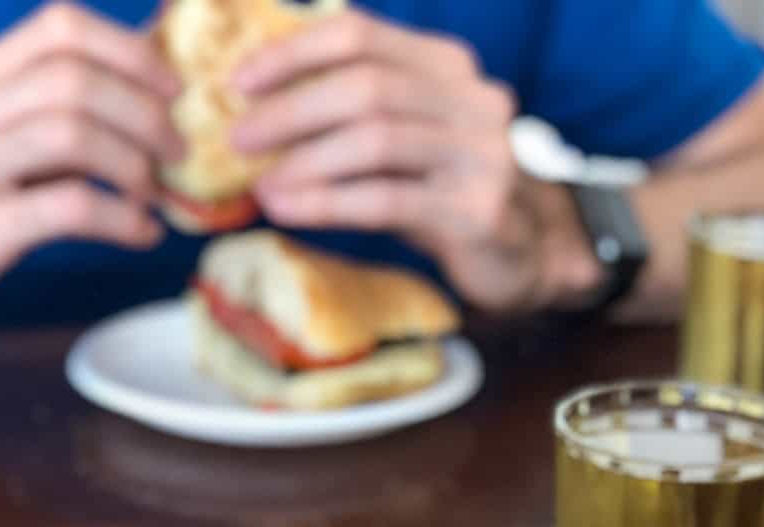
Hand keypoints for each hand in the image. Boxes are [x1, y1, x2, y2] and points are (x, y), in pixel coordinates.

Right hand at [0, 3, 184, 347]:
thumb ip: (55, 117)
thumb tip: (153, 93)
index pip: (58, 27)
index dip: (130, 51)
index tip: (173, 91)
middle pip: (72, 78)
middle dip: (145, 113)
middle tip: (177, 151)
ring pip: (69, 133)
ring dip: (134, 164)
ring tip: (154, 194)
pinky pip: (66, 207)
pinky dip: (122, 219)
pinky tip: (139, 234)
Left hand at [232, 11, 581, 310]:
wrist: (526, 254)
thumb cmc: (446, 192)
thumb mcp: (407, 138)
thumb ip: (355, 112)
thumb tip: (258, 108)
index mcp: (448, 67)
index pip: (361, 35)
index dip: (294, 53)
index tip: (240, 83)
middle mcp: (472, 100)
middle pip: (365, 87)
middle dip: (290, 112)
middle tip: (238, 139)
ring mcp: (481, 155)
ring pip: (375, 140)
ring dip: (305, 162)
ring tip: (260, 185)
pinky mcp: (477, 212)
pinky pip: (386, 200)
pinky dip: (327, 203)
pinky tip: (288, 210)